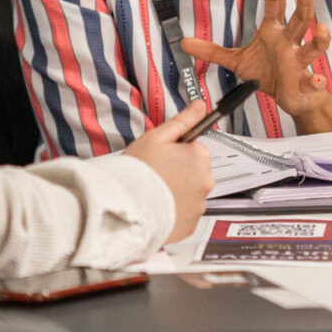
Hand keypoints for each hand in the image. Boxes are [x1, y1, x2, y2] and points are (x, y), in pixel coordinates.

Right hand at [123, 105, 212, 242]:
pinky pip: (185, 214)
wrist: (126, 208)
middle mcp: (206, 182)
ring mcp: (199, 206)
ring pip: (190, 194)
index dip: (177, 152)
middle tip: (156, 174)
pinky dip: (174, 212)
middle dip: (180, 172)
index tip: (162, 158)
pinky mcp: (190, 226)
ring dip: (177, 193)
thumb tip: (200, 105)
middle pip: (195, 172)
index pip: (196, 149)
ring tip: (154, 193)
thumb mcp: (157, 137)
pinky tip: (157, 208)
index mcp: (200, 157)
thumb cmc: (138, 171)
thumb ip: (182, 121)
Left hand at [181, 0, 331, 130]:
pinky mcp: (304, 82)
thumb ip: (213, 51)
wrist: (289, 97)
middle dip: (303, 3)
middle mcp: (290, 42)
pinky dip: (315, 81)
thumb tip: (185, 43)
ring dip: (319, 38)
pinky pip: (312, 81)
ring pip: (312, 46)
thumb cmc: (268, 74)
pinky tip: (317, 80)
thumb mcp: (237, 61)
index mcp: (274, 32)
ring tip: (321, 29)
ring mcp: (299, 61)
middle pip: (300, 19)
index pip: (276, 3)